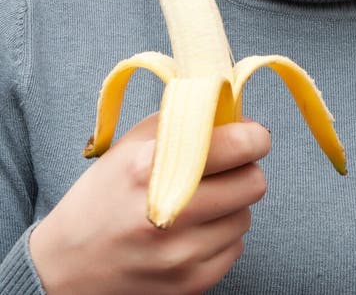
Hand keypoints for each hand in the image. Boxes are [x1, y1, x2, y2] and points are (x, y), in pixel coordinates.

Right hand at [29, 114, 269, 293]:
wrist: (66, 266)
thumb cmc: (103, 195)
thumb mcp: (132, 145)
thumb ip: (182, 121)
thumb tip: (233, 113)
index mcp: (152, 168)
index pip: (235, 146)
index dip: (252, 136)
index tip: (252, 134)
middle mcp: (171, 213)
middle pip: (253, 182)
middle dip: (244, 169)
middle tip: (225, 167)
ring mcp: (181, 255)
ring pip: (246, 216)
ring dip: (231, 204)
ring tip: (200, 201)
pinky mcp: (190, 284)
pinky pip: (235, 248)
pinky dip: (221, 236)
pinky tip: (193, 230)